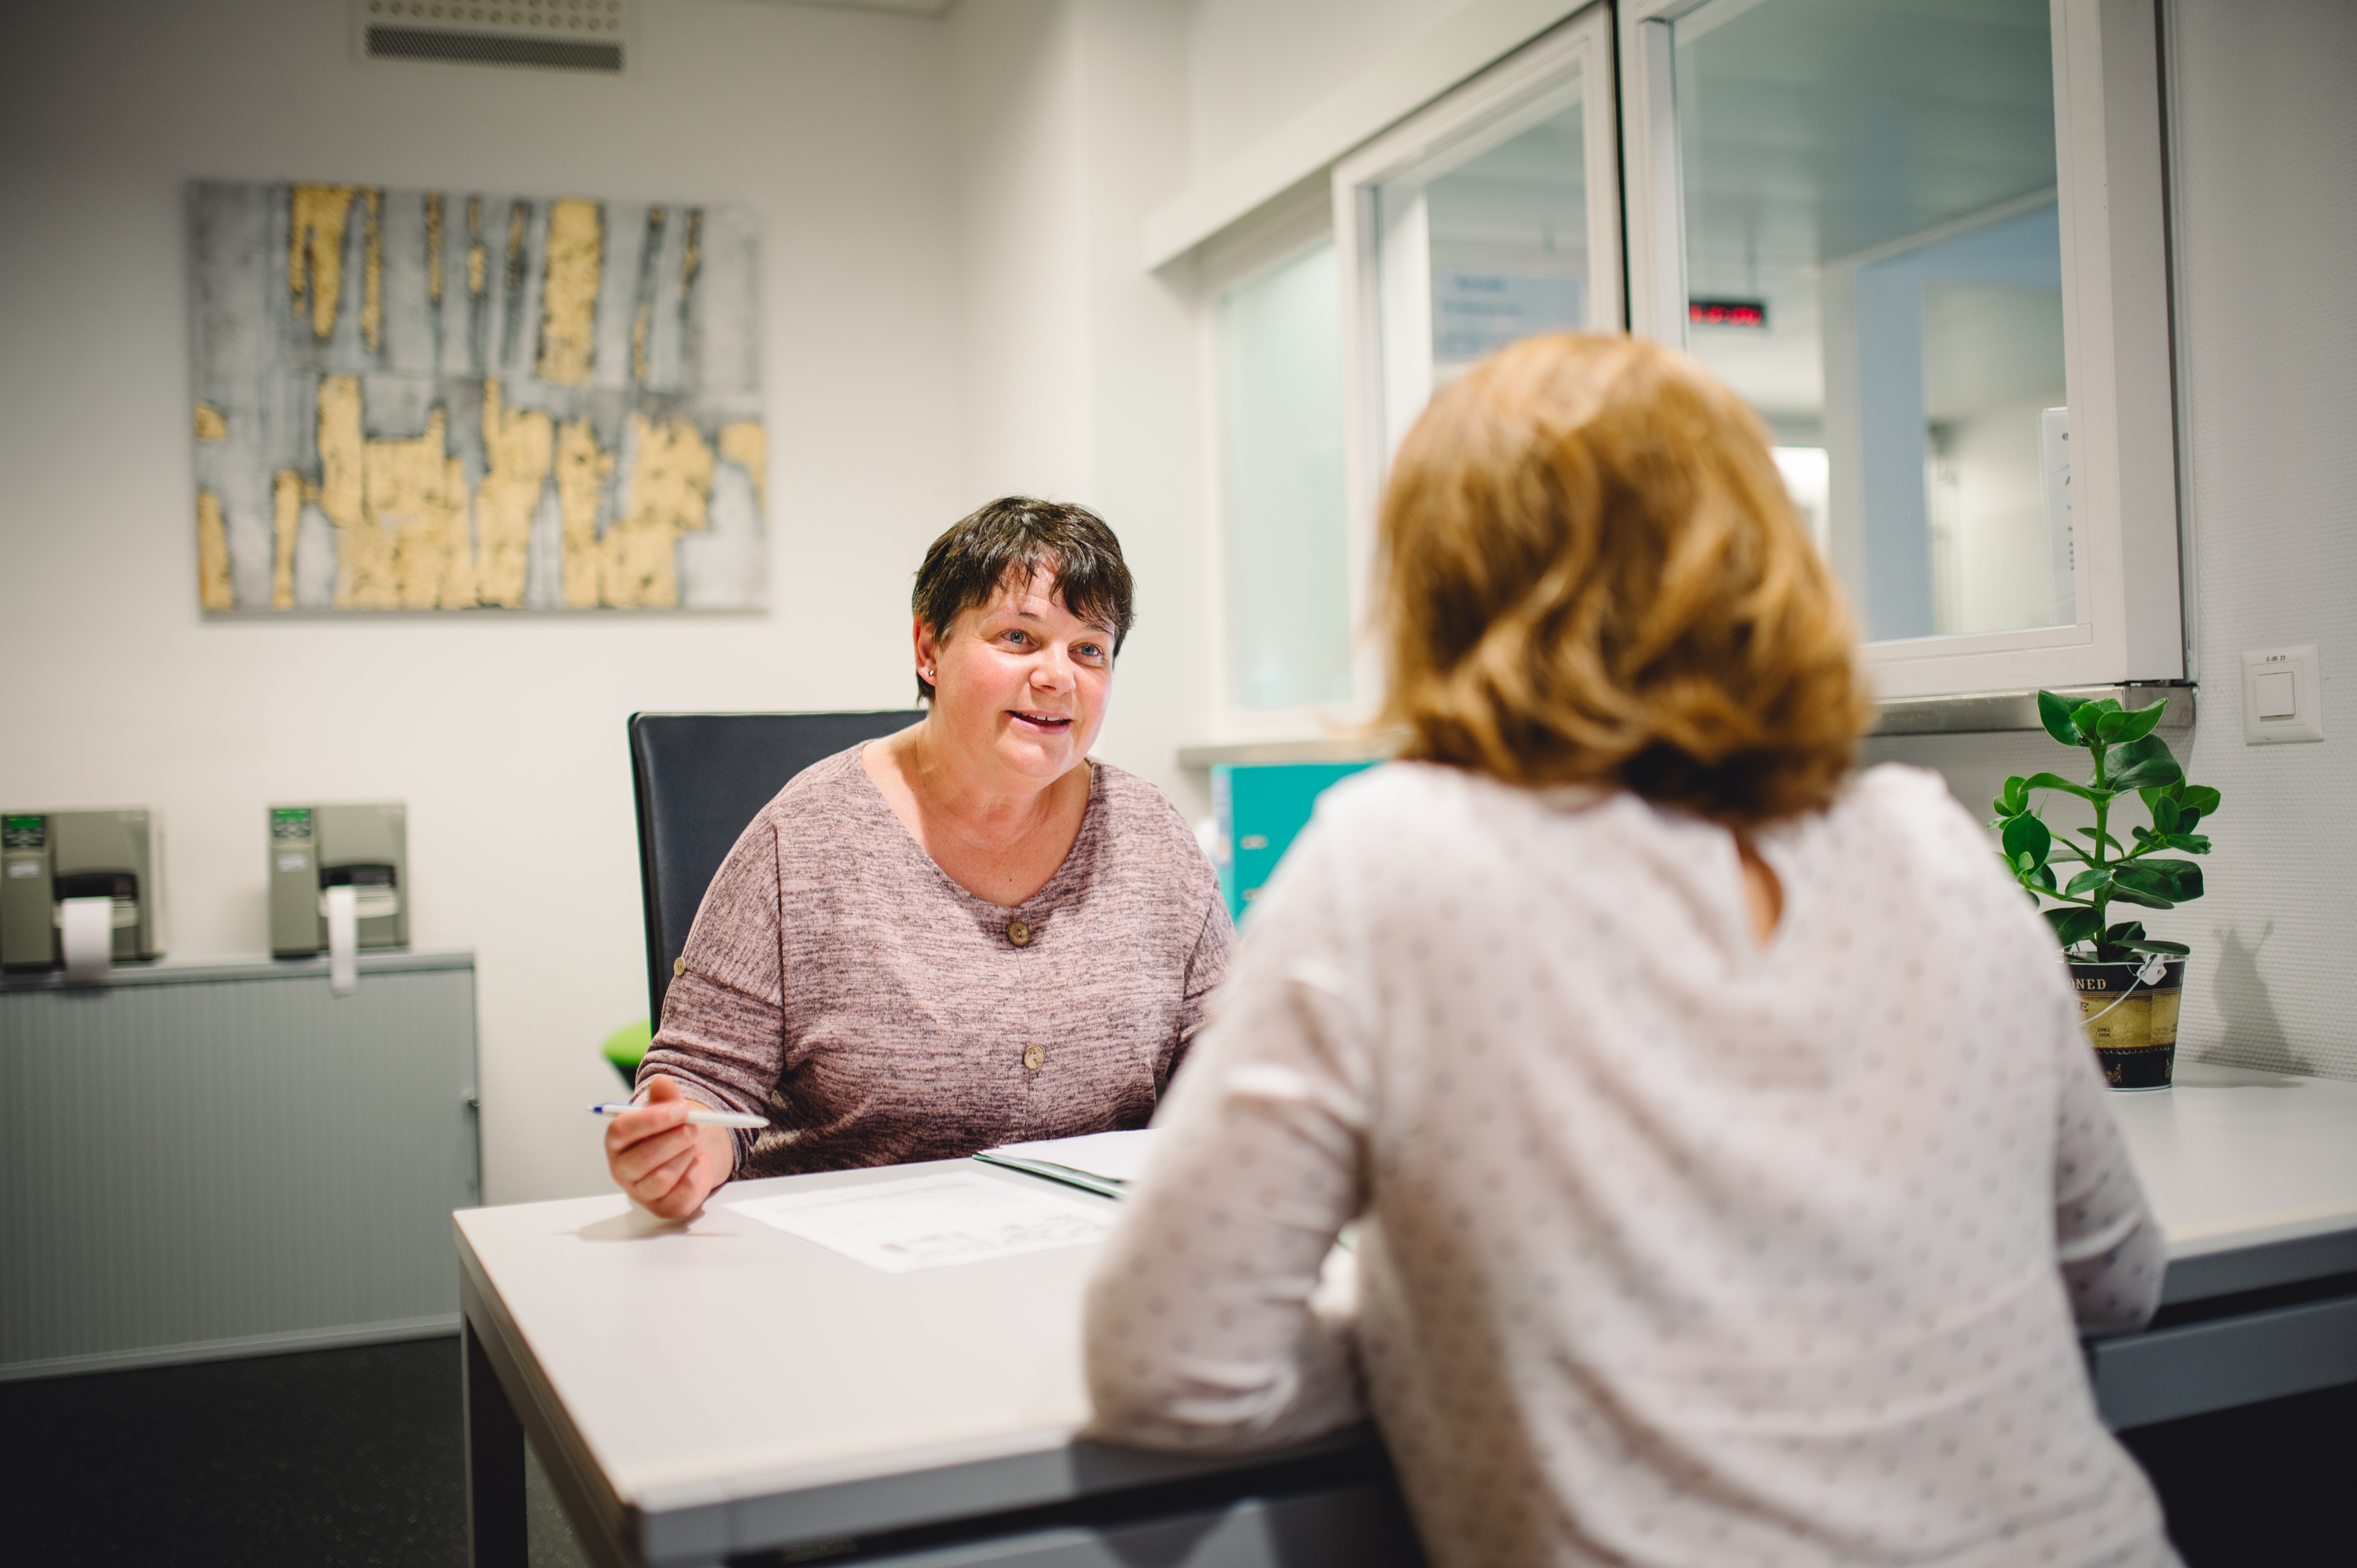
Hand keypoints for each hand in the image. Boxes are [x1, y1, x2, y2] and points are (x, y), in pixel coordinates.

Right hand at [604, 1076, 735, 1217]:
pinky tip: (696, 1163)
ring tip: (696, 1142)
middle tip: (696, 1126)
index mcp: (616, 1141)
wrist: (688, 1155)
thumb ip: (665, 1097)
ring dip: (685, 1156)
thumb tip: (662, 1082)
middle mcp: (622, 1169)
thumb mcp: (669, 1110)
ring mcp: (640, 1192)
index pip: (621, 1131)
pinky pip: (680, 1196)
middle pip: (640, 1159)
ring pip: (660, 1178)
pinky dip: (694, 1176)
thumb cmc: (670, 1133)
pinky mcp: (662, 1207)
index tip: (681, 1109)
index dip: (651, 1119)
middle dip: (674, 1140)